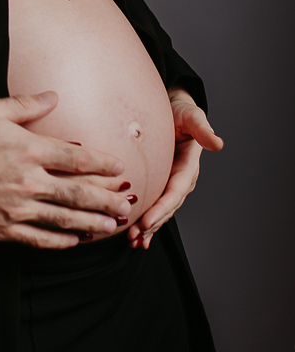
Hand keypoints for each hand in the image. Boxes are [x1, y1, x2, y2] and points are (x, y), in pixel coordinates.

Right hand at [0, 92, 129, 248]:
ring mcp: (17, 209)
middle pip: (78, 193)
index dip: (102, 164)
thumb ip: (24, 106)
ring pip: (65, 219)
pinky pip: (39, 239)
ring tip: (112, 225)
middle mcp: (29, 182)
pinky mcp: (3, 229)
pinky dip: (60, 242)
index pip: (77, 158)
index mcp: (28, 149)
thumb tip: (53, 97)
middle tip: (128, 203)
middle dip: (107, 198)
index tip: (120, 167)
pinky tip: (75, 241)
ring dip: (93, 222)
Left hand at [127, 87, 223, 249]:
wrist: (173, 110)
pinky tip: (136, 238)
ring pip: (159, 210)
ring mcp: (169, 184)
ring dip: (147, 227)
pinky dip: (146, 223)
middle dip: (152, 223)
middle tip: (135, 236)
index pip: (174, 192)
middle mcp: (179, 180)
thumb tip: (217, 143)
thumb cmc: (182, 112)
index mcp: (187, 167)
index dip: (162, 208)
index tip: (147, 221)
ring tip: (133, 241)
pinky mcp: (159, 183)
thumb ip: (201, 129)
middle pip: (166, 207)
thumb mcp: (191, 117)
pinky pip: (153, 205)